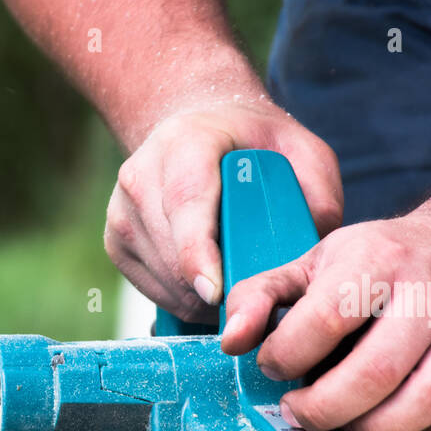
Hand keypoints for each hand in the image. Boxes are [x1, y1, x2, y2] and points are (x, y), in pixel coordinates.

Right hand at [105, 99, 342, 321]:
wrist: (195, 128)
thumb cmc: (253, 144)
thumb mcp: (300, 150)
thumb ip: (316, 192)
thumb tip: (311, 248)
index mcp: (185, 144)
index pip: (186, 205)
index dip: (197, 253)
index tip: (215, 292)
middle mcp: (141, 175)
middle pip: (172, 252)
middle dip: (211, 290)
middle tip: (252, 302)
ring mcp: (121, 210)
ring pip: (160, 277)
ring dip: (198, 299)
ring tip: (235, 291)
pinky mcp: (114, 240)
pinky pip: (148, 287)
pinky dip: (180, 298)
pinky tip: (208, 288)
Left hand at [222, 207, 430, 430]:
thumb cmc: (379, 263)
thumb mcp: (312, 263)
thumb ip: (259, 297)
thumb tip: (230, 342)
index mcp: (377, 261)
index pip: (326, 317)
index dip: (286, 354)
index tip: (275, 366)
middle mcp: (430, 295)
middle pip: (377, 370)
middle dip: (325, 408)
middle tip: (300, 412)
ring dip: (377, 430)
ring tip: (348, 425)